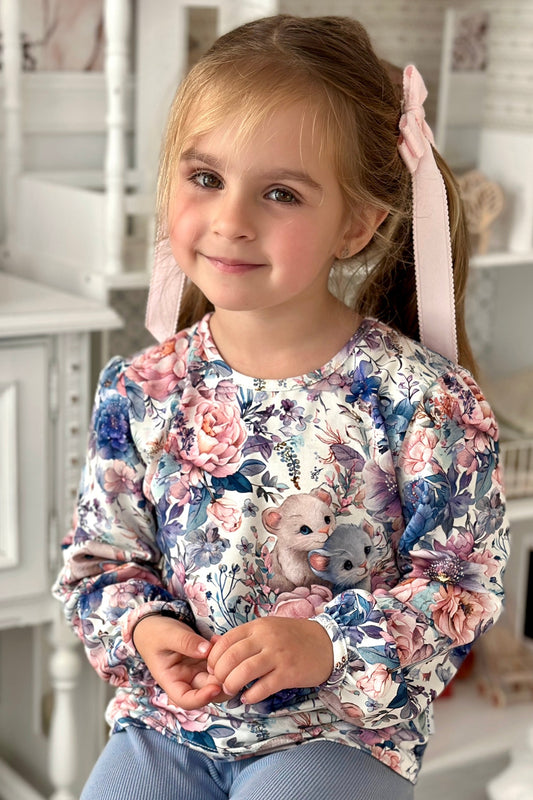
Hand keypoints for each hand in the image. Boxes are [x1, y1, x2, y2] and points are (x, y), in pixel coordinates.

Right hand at [133, 615, 229, 708]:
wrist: (153, 626)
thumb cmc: (155, 633)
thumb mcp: (167, 635)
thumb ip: (186, 642)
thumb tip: (207, 650)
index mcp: (171, 681)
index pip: (186, 700)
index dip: (202, 699)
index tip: (215, 688)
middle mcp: (186, 680)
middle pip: (207, 692)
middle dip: (222, 682)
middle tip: (229, 663)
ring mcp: (197, 671)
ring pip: (216, 679)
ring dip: (225, 667)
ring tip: (222, 645)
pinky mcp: (204, 661)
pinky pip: (219, 662)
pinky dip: (223, 653)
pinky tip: (218, 639)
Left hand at [207, 617, 333, 704]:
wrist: (327, 643)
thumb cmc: (293, 637)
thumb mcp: (268, 629)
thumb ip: (244, 637)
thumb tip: (214, 644)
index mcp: (258, 626)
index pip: (225, 641)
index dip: (214, 658)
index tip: (212, 669)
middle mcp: (266, 638)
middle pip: (231, 657)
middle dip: (219, 674)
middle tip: (220, 684)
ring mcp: (278, 655)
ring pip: (244, 672)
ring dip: (232, 686)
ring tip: (232, 692)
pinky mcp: (289, 673)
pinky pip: (263, 687)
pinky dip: (251, 696)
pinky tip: (248, 699)